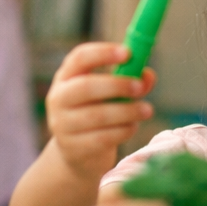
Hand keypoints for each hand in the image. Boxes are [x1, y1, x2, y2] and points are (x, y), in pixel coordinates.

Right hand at [46, 42, 154, 180]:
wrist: (78, 152)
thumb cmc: (98, 112)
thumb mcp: (110, 93)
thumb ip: (131, 80)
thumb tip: (147, 75)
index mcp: (67, 77)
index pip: (79, 58)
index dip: (103, 53)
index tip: (128, 53)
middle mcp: (59, 98)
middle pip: (85, 86)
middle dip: (116, 85)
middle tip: (140, 88)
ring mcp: (62, 125)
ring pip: (97, 115)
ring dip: (127, 111)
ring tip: (147, 110)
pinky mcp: (73, 148)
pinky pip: (102, 138)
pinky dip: (123, 131)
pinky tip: (133, 127)